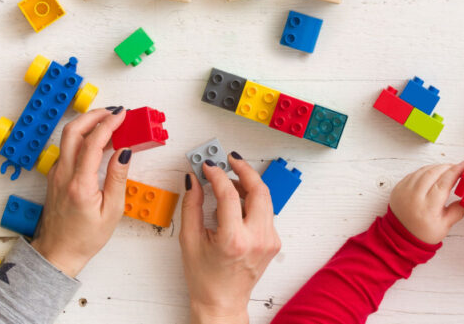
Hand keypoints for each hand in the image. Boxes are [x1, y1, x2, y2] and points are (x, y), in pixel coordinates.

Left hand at [31, 107, 130, 276]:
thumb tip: (124, 152)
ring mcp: (56, 174)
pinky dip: (81, 137)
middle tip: (113, 111)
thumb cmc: (85, 238)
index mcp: (79, 184)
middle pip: (73, 131)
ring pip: (67, 138)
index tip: (121, 115)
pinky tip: (96, 141)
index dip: (108, 124)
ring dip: (87, 124)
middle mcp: (63, 175)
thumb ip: (117, 178)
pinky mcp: (55, 176)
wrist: (58, 253)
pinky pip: (67, 149)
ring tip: (107, 122)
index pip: (93, 143)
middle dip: (93, 115)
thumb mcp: (112, 211)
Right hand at [179, 152, 280, 323]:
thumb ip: (191, 205)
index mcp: (234, 240)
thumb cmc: (205, 278)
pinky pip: (265, 212)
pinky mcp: (273, 242)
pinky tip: (236, 203)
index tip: (208, 167)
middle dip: (244, 169)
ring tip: (230, 180)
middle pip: (258, 190)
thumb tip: (194, 180)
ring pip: (265, 199)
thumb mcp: (190, 240)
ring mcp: (269, 241)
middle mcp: (256, 239)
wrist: (222, 303)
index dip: (217, 175)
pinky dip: (252, 201)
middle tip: (230, 159)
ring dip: (248, 184)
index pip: (229, 194)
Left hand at [388, 162, 463, 243]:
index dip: (456, 172)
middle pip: (433, 173)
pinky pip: (414, 173)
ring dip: (437, 167)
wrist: (400, 237)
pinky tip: (433, 174)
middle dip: (448, 167)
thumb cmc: (423, 233)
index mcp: (428, 207)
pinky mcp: (398, 187)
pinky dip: (426, 171)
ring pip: (423, 171)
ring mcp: (404, 190)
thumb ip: (458, 210)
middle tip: (459, 167)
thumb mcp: (444, 226)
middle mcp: (414, 196)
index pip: (444, 183)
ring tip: (447, 170)